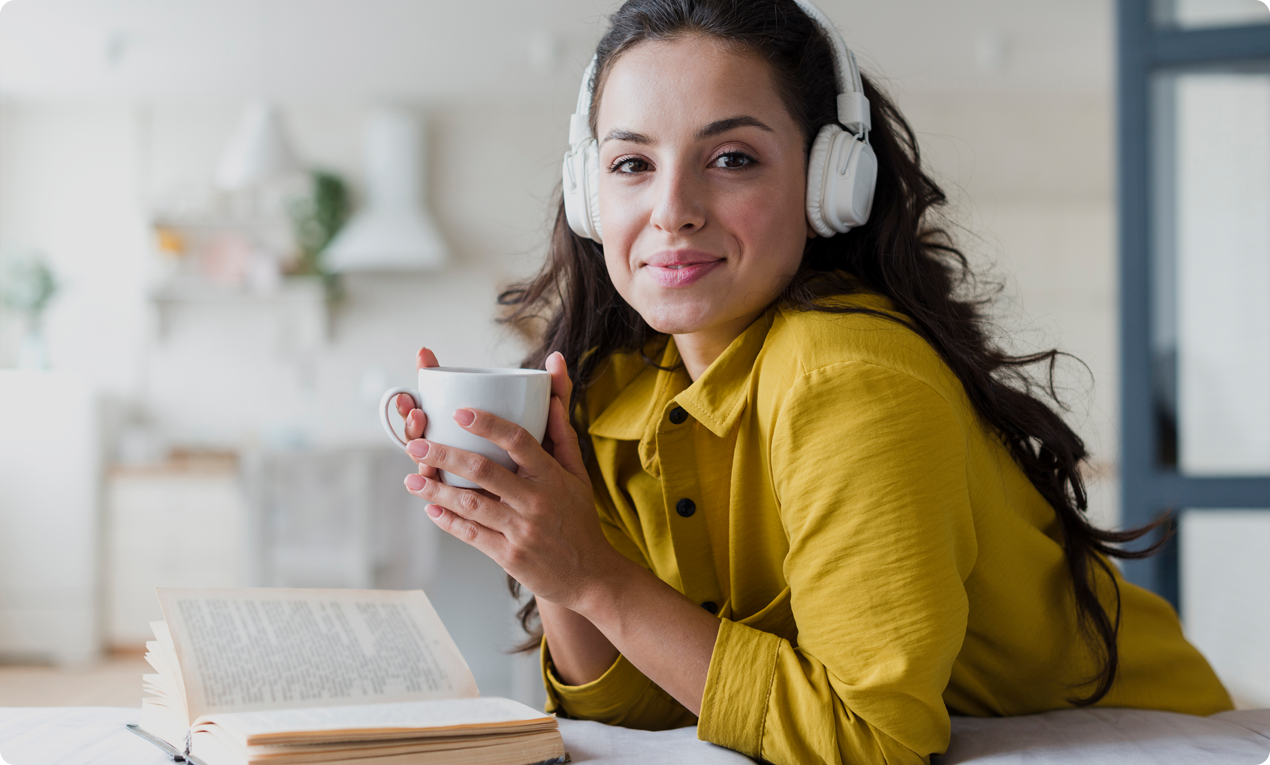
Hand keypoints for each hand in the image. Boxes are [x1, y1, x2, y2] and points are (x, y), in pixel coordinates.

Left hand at [402, 352, 623, 608]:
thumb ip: (561, 434)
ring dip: (437, 490)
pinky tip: (431, 509)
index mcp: (552, 476)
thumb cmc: (579, 519)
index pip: (519, 441)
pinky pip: (472, 535)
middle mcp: (536, 501)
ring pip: (471, 505)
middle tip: (417, 443)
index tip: (460, 412)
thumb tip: (552, 394)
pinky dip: (448, 522)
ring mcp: (521, 530)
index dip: (488, 424)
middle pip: (484, 471)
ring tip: (412, 478)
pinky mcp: (509, 556)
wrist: (590, 575)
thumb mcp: (577, 475)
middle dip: (445, 455)